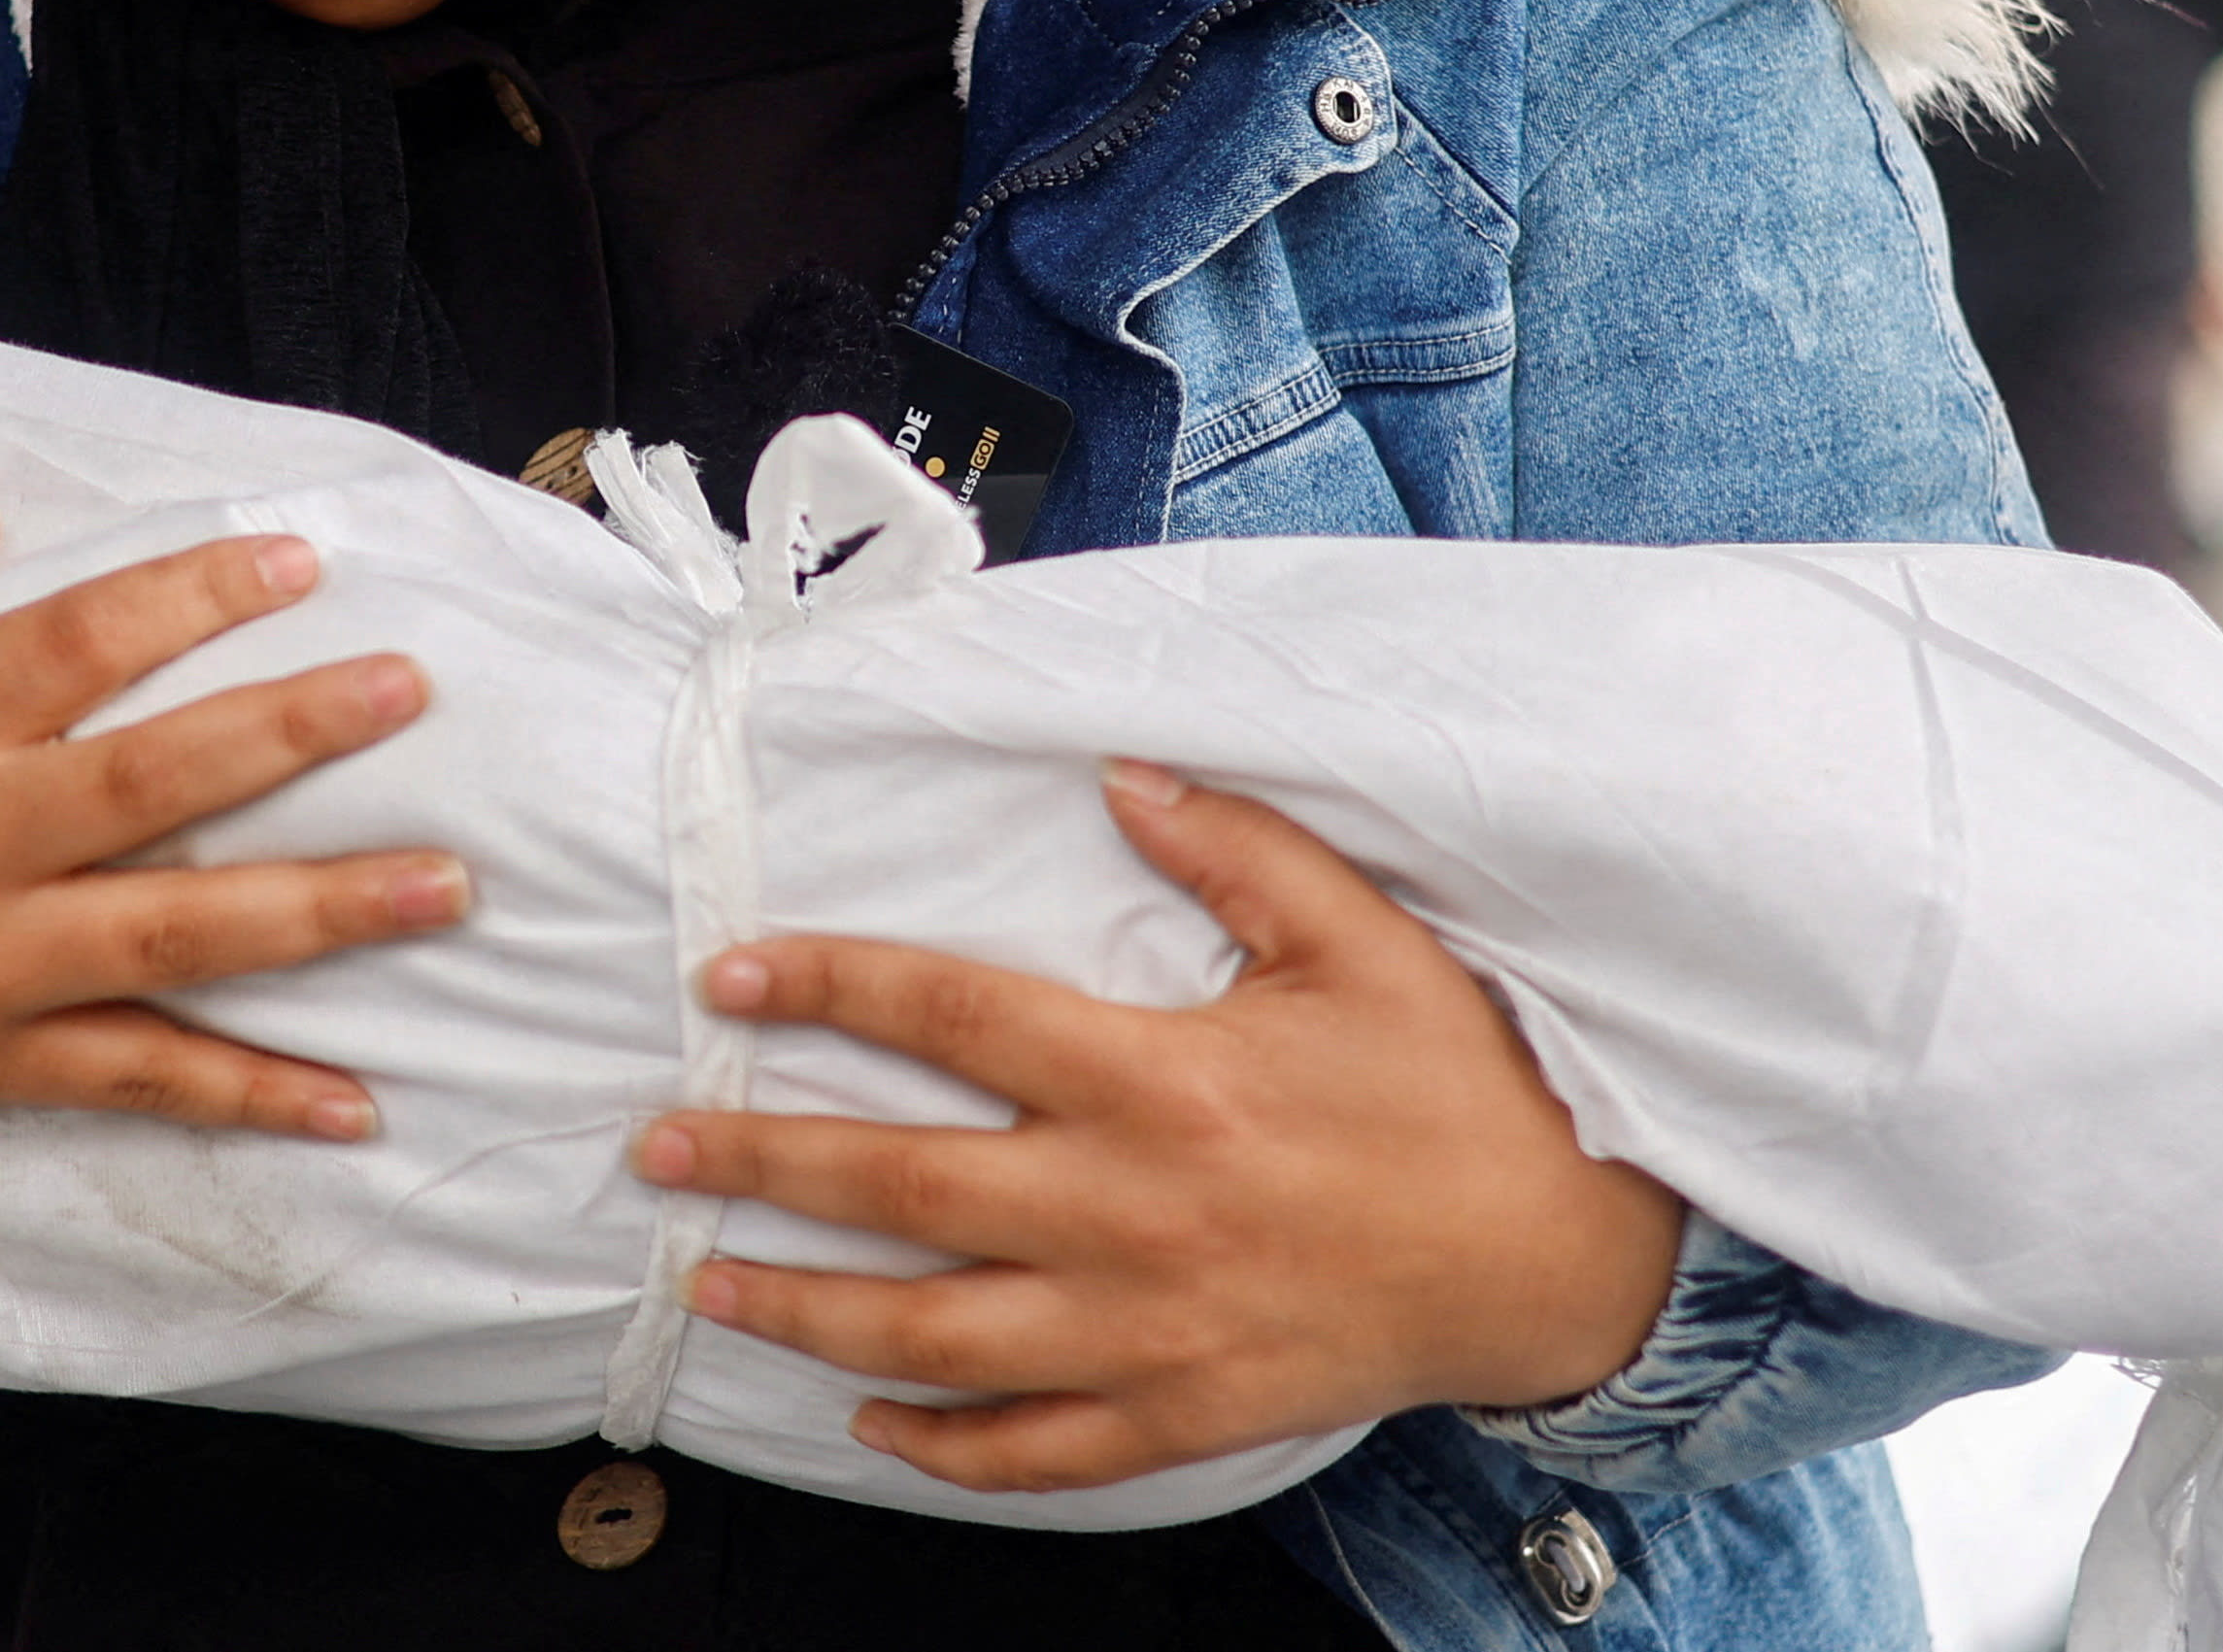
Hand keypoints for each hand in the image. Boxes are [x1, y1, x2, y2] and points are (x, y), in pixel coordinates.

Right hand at [0, 505, 466, 1204]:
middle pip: (153, 784)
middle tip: (413, 691)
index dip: (188, 595)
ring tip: (445, 886)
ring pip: (173, 936)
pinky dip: (248, 1096)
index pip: (72, 645)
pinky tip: (353, 1104)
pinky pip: (136, 1080)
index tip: (297, 558)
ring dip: (321, 914)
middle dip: (296, 733)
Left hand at [632, 759, 1679, 1495]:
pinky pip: (1034, 1450)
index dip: (829, 986)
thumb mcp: (1361, 938)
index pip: (951, 1018)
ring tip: (711, 1283)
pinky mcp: (1186, 1414)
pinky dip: (941, 1445)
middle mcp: (1135, 1212)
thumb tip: (1119, 772)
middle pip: (902, 1186)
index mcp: (1163, 1081)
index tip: (732, 973)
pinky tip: (869, 1421)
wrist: (1564, 1257)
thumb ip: (1235, 848)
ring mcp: (1152, 1331)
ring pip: (934, 1335)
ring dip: (805, 1312)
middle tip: (658, 1144)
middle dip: (761, 1162)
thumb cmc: (1458, 1087)